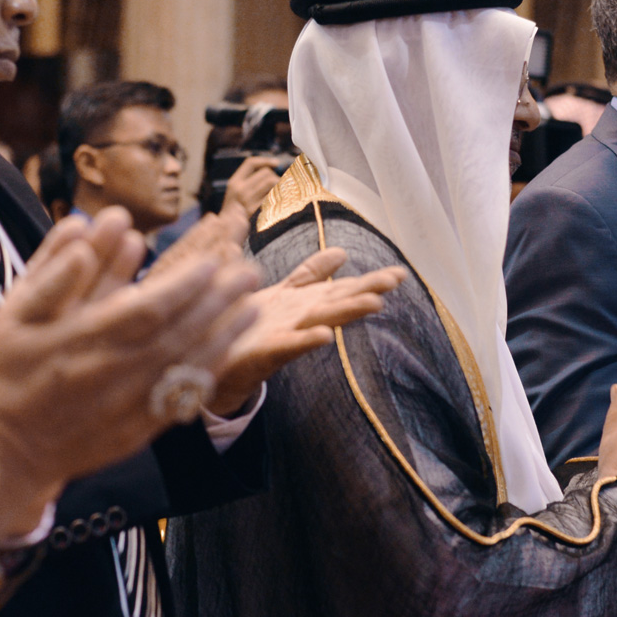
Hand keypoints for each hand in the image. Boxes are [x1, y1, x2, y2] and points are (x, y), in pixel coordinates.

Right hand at [0, 208, 260, 540]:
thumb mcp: (5, 323)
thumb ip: (44, 279)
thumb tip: (80, 236)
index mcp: (78, 344)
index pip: (146, 310)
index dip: (184, 286)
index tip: (209, 262)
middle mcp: (108, 377)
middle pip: (178, 335)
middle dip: (217, 303)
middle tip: (247, 272)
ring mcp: (124, 409)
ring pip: (185, 368)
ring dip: (222, 335)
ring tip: (251, 306)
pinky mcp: (133, 433)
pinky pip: (179, 401)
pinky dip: (206, 374)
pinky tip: (225, 352)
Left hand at [205, 248, 406, 413]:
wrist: (216, 363)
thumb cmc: (250, 329)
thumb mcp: (281, 294)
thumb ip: (310, 274)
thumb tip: (342, 253)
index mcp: (302, 301)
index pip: (338, 284)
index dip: (370, 279)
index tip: (400, 273)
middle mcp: (299, 316)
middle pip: (337, 299)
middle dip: (368, 289)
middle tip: (397, 278)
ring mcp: (285, 334)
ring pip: (322, 319)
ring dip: (348, 311)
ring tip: (375, 303)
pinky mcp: (266, 353)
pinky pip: (289, 345)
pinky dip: (308, 340)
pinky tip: (326, 335)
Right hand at [219, 155, 284, 223]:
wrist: (229, 234)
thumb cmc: (237, 213)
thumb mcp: (236, 194)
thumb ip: (249, 181)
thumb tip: (274, 167)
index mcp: (233, 183)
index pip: (250, 163)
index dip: (265, 161)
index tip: (277, 163)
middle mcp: (239, 190)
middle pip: (266, 173)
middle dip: (276, 177)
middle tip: (279, 186)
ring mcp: (248, 201)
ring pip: (272, 182)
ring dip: (280, 186)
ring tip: (281, 194)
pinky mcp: (258, 211)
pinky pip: (275, 196)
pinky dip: (281, 197)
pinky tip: (282, 203)